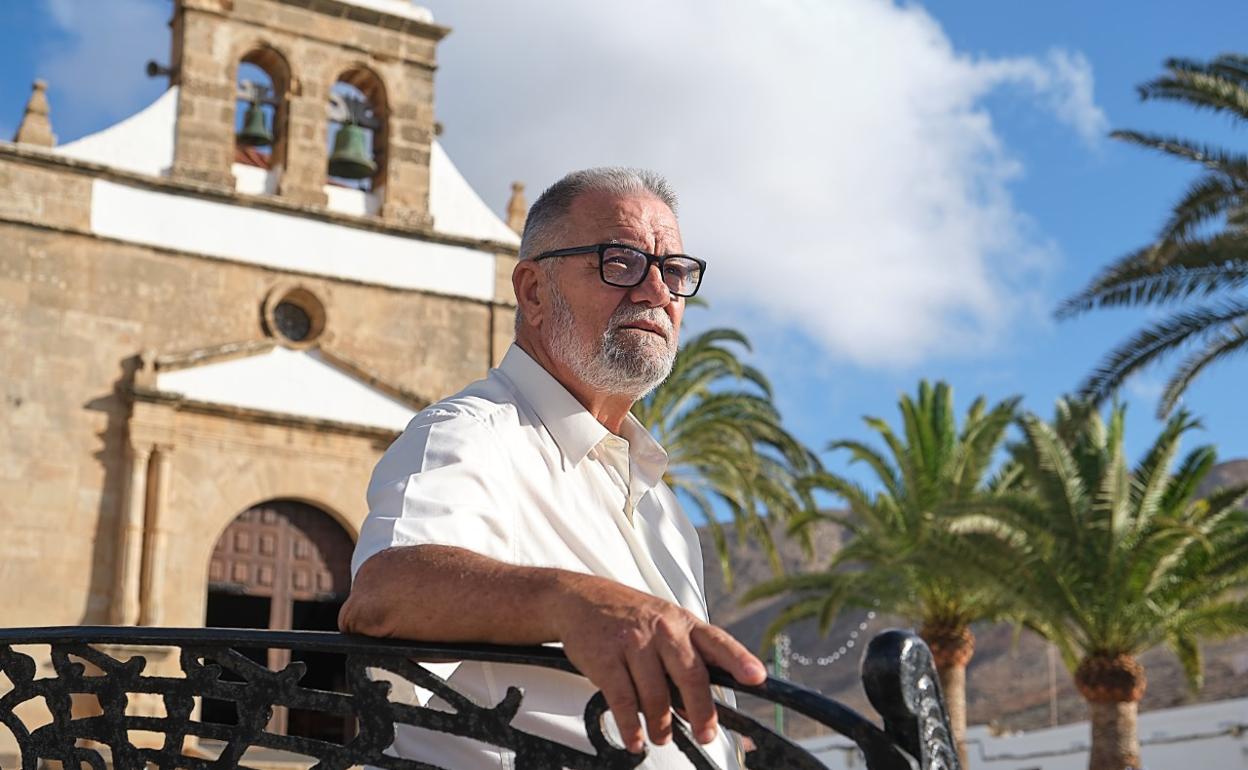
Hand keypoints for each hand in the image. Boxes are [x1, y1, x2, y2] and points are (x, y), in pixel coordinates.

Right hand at [550, 573, 766, 752]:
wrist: (579, 599)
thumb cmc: (629, 616)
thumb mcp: (664, 627)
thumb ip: (684, 663)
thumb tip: (695, 711)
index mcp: (683, 622)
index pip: (718, 642)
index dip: (739, 660)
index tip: (757, 678)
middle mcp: (662, 629)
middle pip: (691, 675)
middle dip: (702, 712)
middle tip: (706, 734)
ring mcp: (633, 642)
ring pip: (656, 695)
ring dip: (662, 724)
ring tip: (662, 737)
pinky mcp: (606, 658)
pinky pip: (623, 701)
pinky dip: (631, 726)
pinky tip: (635, 738)